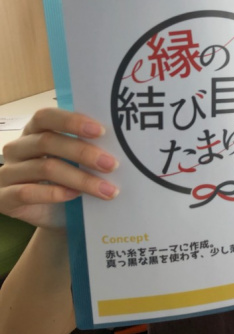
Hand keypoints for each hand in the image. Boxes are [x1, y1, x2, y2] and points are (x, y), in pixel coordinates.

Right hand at [0, 108, 118, 228]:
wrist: (59, 217)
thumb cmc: (74, 180)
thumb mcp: (82, 162)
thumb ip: (92, 148)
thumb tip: (123, 142)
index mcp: (35, 131)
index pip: (46, 117)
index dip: (72, 121)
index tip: (101, 131)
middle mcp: (18, 148)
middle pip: (48, 142)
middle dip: (84, 152)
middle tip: (112, 164)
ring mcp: (7, 173)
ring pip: (44, 168)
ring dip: (80, 179)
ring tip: (107, 190)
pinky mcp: (3, 198)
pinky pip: (26, 192)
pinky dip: (53, 193)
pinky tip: (75, 196)